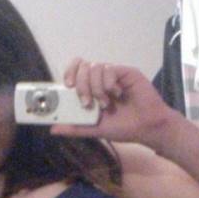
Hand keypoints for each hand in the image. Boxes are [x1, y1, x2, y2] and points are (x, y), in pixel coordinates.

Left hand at [51, 59, 174, 148]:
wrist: (146, 128)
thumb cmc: (123, 128)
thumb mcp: (94, 130)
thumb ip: (75, 128)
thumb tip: (53, 129)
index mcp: (91, 90)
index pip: (75, 72)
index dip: (68, 73)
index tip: (68, 86)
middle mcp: (100, 80)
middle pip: (82, 67)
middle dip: (81, 86)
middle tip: (87, 103)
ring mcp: (113, 75)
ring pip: (95, 67)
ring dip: (96, 88)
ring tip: (106, 104)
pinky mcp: (125, 72)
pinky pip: (109, 68)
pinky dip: (109, 83)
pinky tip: (117, 94)